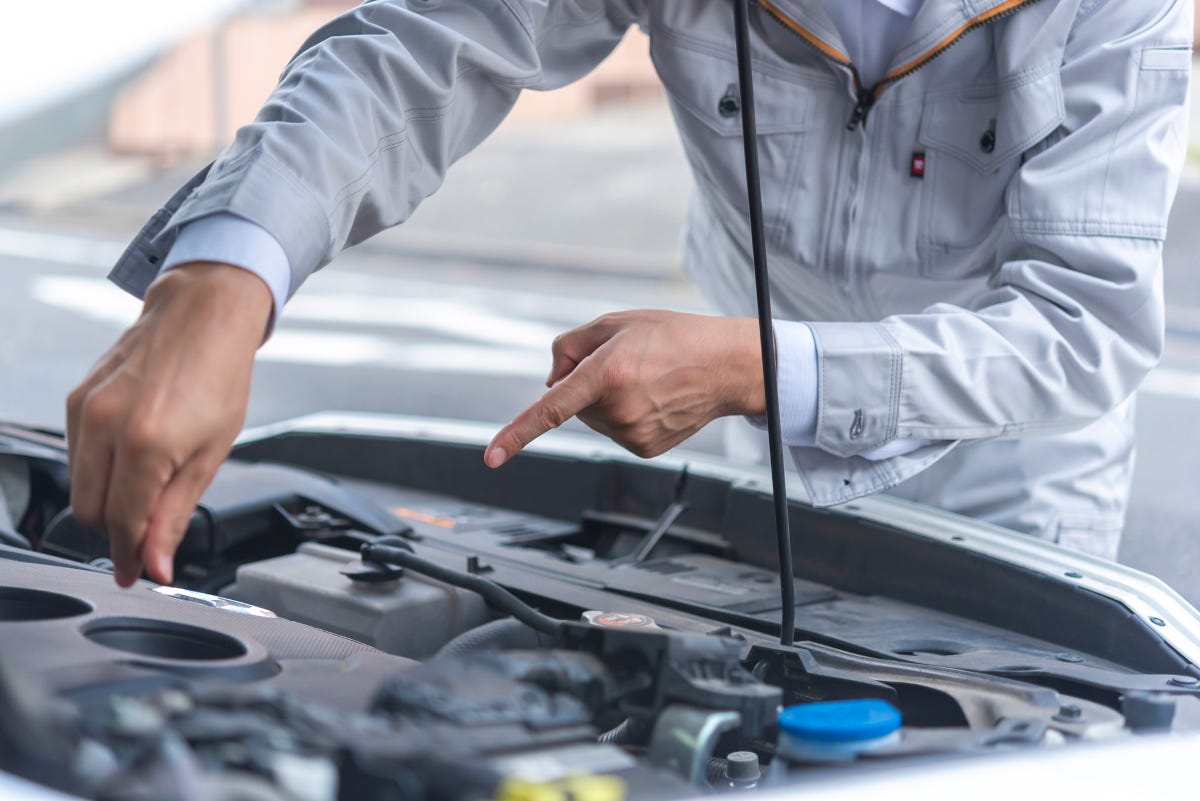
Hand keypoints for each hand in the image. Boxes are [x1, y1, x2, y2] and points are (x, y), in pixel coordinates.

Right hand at [66, 263, 271, 586]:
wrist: (202, 315)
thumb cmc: (219, 376)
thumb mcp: (212, 453)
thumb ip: (176, 513)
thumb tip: (156, 562)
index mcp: (147, 444)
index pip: (123, 525)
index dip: (131, 557)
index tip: (139, 574)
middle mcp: (106, 426)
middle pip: (91, 513)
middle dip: (118, 532)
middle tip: (149, 536)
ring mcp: (85, 410)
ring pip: (78, 488)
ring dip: (107, 503)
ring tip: (148, 491)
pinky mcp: (76, 399)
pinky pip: (76, 456)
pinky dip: (99, 471)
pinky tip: (133, 459)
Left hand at [486, 310, 763, 465]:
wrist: (726, 367)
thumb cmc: (672, 337)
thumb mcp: (615, 323)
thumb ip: (568, 345)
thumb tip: (551, 381)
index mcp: (607, 373)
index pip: (551, 409)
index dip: (516, 433)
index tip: (492, 457)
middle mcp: (618, 409)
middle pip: (573, 401)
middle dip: (587, 382)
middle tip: (627, 363)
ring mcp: (632, 433)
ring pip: (592, 418)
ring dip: (606, 399)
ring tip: (645, 380)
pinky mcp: (643, 448)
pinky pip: (613, 430)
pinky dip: (624, 415)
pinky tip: (652, 399)